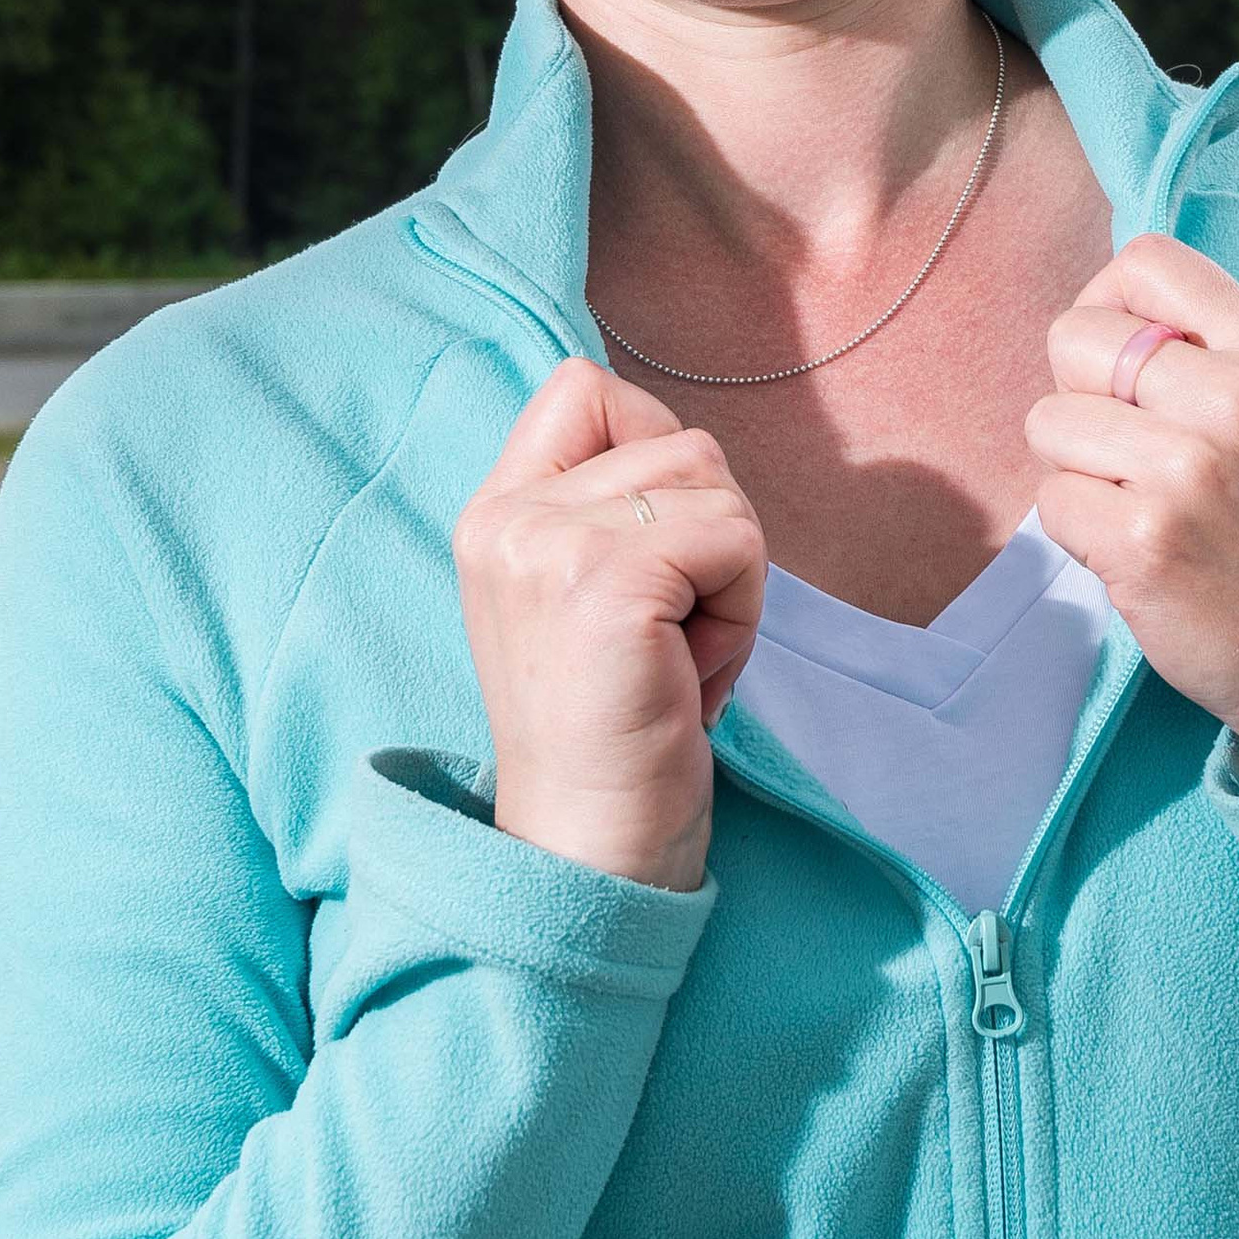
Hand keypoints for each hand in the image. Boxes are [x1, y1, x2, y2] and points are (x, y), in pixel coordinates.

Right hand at [454, 360, 764, 891]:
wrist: (590, 850)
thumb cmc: (616, 731)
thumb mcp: (584, 595)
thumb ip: (610, 510)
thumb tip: (687, 448)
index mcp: (496, 513)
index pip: (582, 387)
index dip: (652, 448)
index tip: (657, 556)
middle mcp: (507, 516)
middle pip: (678, 440)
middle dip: (709, 536)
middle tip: (668, 637)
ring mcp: (550, 543)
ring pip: (714, 485)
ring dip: (730, 576)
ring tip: (678, 657)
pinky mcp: (609, 580)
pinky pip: (735, 539)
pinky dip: (742, 611)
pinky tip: (692, 676)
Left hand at [1026, 234, 1238, 780]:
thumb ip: (1218, 352)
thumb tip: (1109, 314)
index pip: (1145, 260)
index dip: (1108, 305)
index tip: (1121, 363)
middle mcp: (1234, 397)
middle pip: (1074, 337)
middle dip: (1080, 394)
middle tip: (1127, 451)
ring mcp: (1188, 471)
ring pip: (1048, 422)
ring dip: (1075, 470)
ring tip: (1138, 505)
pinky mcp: (1145, 543)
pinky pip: (1051, 503)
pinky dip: (1078, 533)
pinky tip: (1136, 553)